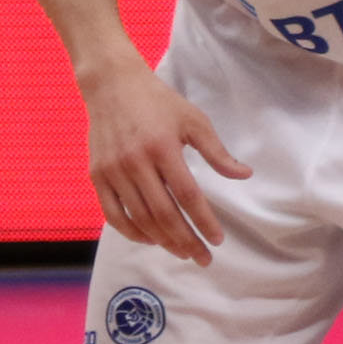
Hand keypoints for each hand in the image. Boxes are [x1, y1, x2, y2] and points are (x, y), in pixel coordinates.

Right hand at [80, 58, 249, 265]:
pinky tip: (150, 239)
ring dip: (163, 241)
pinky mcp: (97, 175)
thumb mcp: (193, 120)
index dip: (204, 221)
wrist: (112, 85)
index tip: (217, 240)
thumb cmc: (158, 102)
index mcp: (163, 147)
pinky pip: (113, 214)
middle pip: (164, 214)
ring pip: (140, 218)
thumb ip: (217, 152)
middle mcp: (136, 162)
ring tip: (182, 252)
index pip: (187, 196)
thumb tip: (244, 175)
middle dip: (186, 241)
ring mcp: (113, 171)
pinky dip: (132, 232)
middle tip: (202, 258)